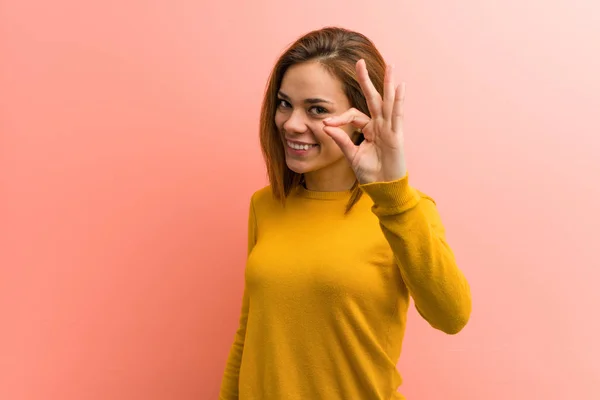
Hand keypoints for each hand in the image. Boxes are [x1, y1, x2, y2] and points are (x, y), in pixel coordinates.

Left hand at [323, 59, 406, 184]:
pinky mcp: (397, 136)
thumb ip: (341, 140)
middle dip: (366, 80)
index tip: (325, 123)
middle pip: (373, 98)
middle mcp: (380, 125)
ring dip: (388, 84)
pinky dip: (399, 101)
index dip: (339, 117)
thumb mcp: (352, 155)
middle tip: (359, 62)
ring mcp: (389, 129)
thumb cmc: (370, 173)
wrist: (383, 187)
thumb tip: (325, 126)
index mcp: (369, 129)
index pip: (353, 115)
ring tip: (390, 66)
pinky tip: (400, 86)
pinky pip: (398, 115)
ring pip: (388, 102)